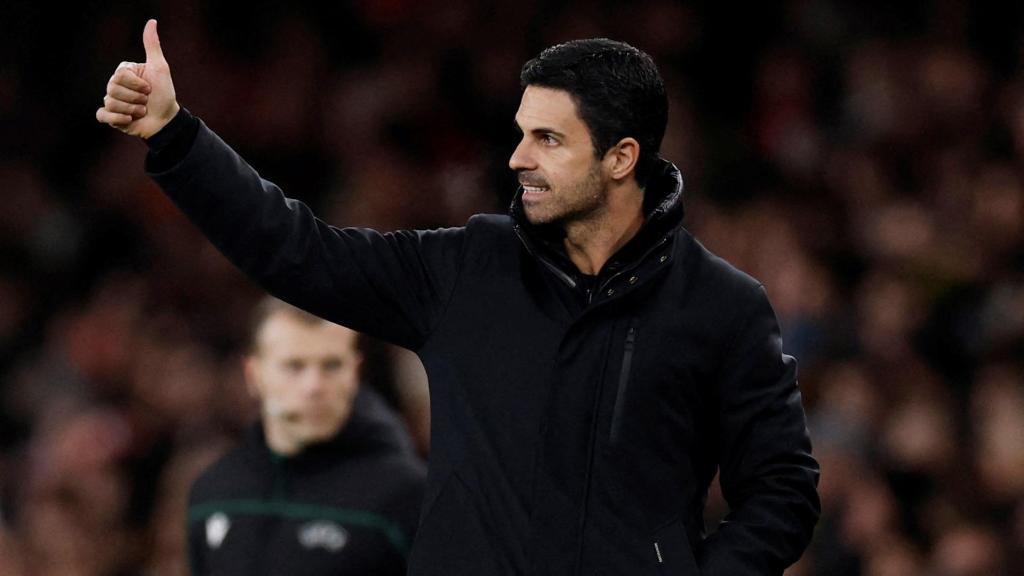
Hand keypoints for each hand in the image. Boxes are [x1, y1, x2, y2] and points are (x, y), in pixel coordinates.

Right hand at [95, 19, 179, 138]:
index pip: (120, 76)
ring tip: (141, 110)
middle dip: (135, 98)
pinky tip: (129, 119)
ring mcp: (112, 101)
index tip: (150, 88)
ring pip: (110, 102)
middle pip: (113, 89)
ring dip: (132, 109)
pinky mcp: (110, 117)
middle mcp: (115, 85)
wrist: (166, 120)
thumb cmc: (164, 94)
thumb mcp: (160, 68)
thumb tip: (152, 22)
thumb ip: (152, 46)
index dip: (137, 85)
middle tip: (146, 101)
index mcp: (124, 72)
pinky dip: (117, 119)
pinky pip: (102, 115)